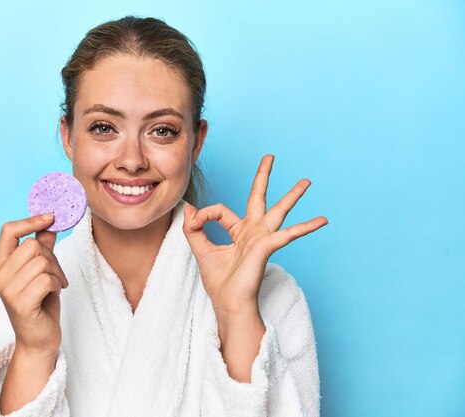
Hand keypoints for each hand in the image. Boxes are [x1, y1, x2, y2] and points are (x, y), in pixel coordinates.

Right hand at [0, 213, 68, 356]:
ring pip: (41, 262)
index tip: (51, 217)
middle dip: (52, 257)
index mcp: (2, 265)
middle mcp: (0, 276)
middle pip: (32, 246)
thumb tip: (50, 222)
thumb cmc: (41, 304)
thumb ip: (43, 247)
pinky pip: (46, 279)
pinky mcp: (20, 304)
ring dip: (57, 272)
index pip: (8, 231)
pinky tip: (55, 294)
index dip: (30, 220)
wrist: (39, 340)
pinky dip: (57, 284)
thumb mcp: (42, 271)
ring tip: (56, 285)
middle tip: (56, 273)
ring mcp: (8, 291)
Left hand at [182, 154, 327, 315]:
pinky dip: (305, 227)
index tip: (193, 223)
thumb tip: (189, 208)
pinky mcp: (267, 247)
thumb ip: (193, 229)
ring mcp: (262, 238)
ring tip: (306, 181)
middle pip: (258, 197)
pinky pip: (287, 234)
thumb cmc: (219, 282)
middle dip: (263, 176)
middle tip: (270, 156)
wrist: (228, 304)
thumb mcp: (201, 250)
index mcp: (238, 231)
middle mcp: (252, 231)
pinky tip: (322, 220)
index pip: (220, 209)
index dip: (203, 214)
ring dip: (292, 195)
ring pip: (278, 210)